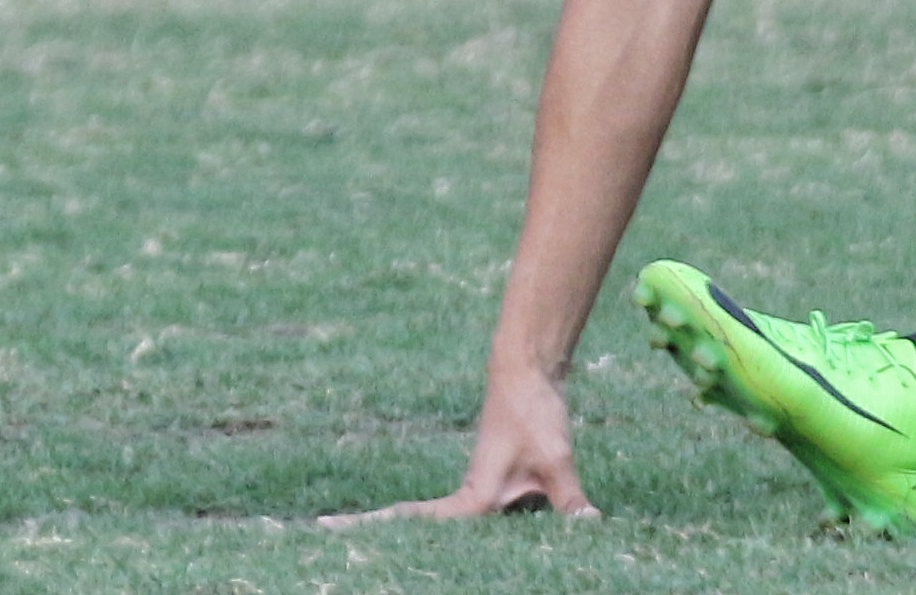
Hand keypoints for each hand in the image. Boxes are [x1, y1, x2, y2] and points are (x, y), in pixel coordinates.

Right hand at [315, 370, 595, 525]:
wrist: (529, 370)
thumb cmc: (532, 413)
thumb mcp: (556, 461)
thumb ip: (570, 503)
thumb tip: (591, 530)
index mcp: (472, 500)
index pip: (415, 521)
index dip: (371, 528)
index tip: (324, 526)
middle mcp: (468, 499)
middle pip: (420, 530)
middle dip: (385, 538)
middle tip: (333, 537)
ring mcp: (479, 491)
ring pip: (450, 527)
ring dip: (420, 537)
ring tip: (380, 546)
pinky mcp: (496, 482)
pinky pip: (476, 518)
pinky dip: (468, 530)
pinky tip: (473, 547)